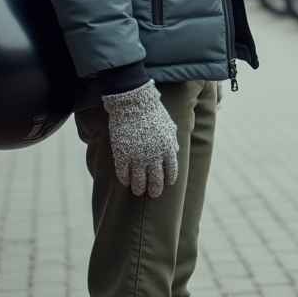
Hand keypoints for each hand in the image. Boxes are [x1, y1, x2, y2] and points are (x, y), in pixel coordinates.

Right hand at [101, 80, 178, 196]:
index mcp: (168, 150)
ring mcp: (137, 157)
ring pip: (139, 181)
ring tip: (138, 191)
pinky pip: (123, 174)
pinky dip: (125, 180)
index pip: (171, 172)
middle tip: (153, 194)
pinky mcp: (122, 155)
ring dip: (139, 188)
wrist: (134, 103)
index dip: (169, 180)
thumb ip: (172, 141)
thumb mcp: (169, 126)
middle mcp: (154, 157)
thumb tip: (175, 152)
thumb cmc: (153, 112)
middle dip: (154, 190)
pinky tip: (125, 182)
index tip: (166, 184)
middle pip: (155, 181)